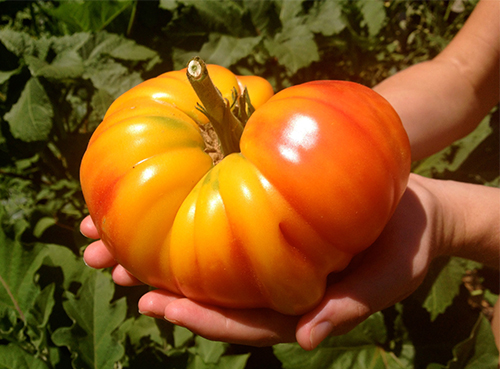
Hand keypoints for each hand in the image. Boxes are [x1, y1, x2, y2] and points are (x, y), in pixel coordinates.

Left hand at [82, 174, 439, 349]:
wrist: (417, 206)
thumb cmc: (408, 244)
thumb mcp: (391, 276)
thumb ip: (350, 307)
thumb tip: (307, 340)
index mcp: (299, 307)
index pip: (243, 323)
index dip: (201, 319)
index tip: (159, 307)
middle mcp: (277, 285)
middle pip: (214, 295)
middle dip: (164, 288)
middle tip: (116, 270)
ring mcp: (273, 257)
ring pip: (213, 263)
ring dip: (165, 255)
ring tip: (119, 243)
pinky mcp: (273, 226)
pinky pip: (229, 227)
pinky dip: (197, 221)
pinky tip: (167, 208)